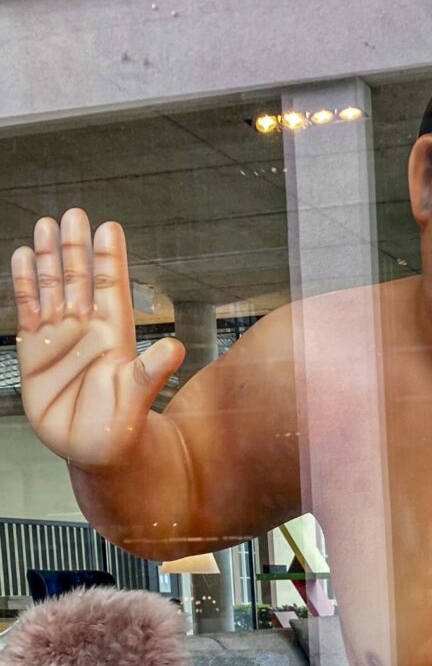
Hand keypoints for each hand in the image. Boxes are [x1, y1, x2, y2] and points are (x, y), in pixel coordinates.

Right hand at [11, 209, 183, 465]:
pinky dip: (24, 285)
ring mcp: (60, 336)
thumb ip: (151, 372)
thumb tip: (176, 348)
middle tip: (73, 215)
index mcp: (114, 335)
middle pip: (80, 278)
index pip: (112, 287)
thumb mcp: (136, 398)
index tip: (107, 228)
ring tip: (46, 225)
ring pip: (53, 287)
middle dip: (75, 248)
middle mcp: (87, 329)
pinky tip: (23, 259)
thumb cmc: (120, 425)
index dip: (109, 259)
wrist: (92, 450)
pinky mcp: (35, 350)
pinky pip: (28, 309)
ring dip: (48, 259)